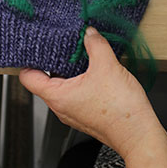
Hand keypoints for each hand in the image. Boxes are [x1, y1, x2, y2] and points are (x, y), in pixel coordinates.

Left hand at [19, 27, 166, 167]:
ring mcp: (74, 115)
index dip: (32, 61)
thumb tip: (90, 34)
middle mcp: (60, 108)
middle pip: (47, 82)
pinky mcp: (87, 118)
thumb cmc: (120, 109)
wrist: (138, 133)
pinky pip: (79, 98)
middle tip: (73, 51)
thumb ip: (96, 45)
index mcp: (56, 96)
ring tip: (91, 64)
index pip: (28, 77)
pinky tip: (103, 79)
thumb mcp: (108, 67)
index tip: (42, 49)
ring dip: (75, 76)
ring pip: (65, 90)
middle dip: (60, 64)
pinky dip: (86, 86)